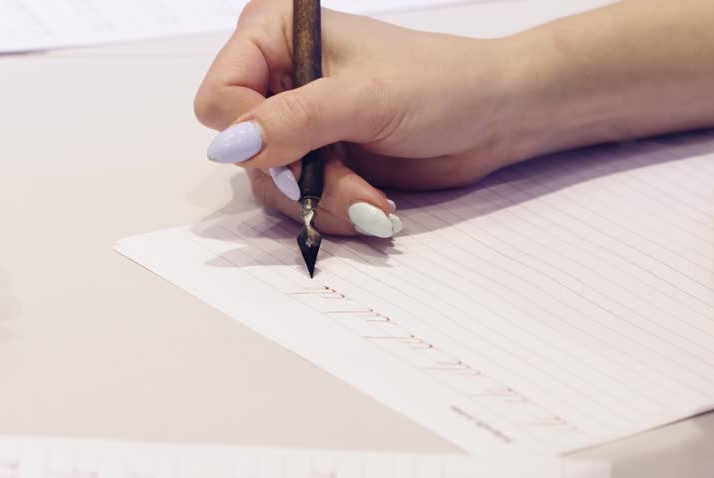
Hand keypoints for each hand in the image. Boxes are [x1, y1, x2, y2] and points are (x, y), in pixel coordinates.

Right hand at [194, 0, 517, 236]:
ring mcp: (296, 120)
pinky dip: (334, 209)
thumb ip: (296, 120)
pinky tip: (374, 204)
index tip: (299, 154)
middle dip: (300, 177)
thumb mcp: (366, 99)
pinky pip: (299, 200)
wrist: (493, 116)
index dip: (251, 135)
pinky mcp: (318, 157)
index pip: (220, 96)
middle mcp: (276, 73)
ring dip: (323, 200)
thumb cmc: (441, 84)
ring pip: (270, 184)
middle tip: (353, 184)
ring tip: (372, 199)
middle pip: (243, 150)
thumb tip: (233, 145)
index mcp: (275, 31)